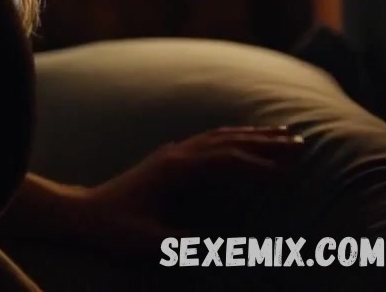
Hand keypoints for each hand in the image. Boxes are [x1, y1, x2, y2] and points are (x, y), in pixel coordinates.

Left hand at [71, 126, 304, 255]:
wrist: (83, 213)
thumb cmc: (115, 227)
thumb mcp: (152, 242)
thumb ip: (189, 248)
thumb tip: (229, 252)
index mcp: (174, 169)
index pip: (226, 160)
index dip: (259, 166)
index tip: (290, 174)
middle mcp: (175, 154)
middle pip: (228, 141)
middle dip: (266, 142)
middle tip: (302, 144)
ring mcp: (171, 153)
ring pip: (219, 136)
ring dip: (253, 134)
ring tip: (284, 133)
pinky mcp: (168, 159)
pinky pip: (208, 141)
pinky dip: (233, 137)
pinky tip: (245, 138)